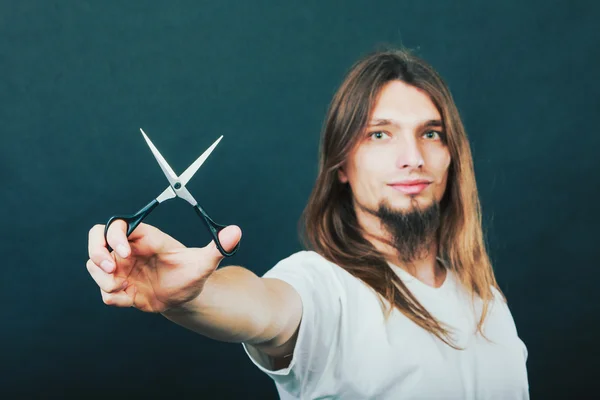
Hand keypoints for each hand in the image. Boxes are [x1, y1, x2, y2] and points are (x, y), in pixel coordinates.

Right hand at [86, 221, 241, 312]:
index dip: (115, 236)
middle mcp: (129, 250)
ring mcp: (121, 269)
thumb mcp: (205, 263)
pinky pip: (103, 290)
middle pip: (96, 236)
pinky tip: (129, 299)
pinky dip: (111, 295)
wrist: (185, 297)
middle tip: (109, 267)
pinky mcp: (119, 287)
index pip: (118, 225)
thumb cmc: (191, 274)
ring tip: (122, 287)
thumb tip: (236, 232)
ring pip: (94, 265)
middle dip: (95, 250)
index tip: (126, 254)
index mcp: (145, 237)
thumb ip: (218, 248)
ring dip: (102, 278)